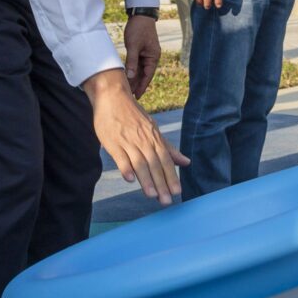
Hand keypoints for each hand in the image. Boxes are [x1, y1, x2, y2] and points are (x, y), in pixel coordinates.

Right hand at [83, 70, 188, 204]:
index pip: (165, 160)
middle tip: (166, 201)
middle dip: (161, 183)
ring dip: (146, 179)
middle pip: (154, 164)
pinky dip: (125, 167)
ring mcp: (127, 141)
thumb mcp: (153, 129)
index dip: (171, 176)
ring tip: (152, 195)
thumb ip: (168, 148)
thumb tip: (186, 162)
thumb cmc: (133, 115)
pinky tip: (130, 179)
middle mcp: (143, 140)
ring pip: (139, 162)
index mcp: (154, 137)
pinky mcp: (112, 142)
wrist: (112, 96)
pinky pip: (120, 157)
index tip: (177, 192)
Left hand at [124, 14, 160, 96]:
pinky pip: (137, 63)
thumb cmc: (138, 29)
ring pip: (140, 69)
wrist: (140, 15)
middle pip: (144, 74)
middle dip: (137, 84)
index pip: (148, 75)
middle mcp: (151, 57)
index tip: (137, 96)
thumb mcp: (133, 46)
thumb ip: (132, 61)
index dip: (142, 86)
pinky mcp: (141, 51)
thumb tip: (130, 76)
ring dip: (134, 78)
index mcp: (153, 57)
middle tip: (129, 95)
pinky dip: (132, 70)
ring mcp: (146, 54)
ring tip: (127, 88)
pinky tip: (126, 76)